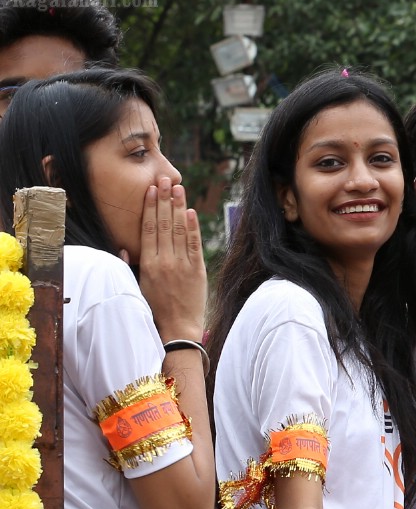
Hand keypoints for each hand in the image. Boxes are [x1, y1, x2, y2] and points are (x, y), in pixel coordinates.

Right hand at [134, 177, 206, 342]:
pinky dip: (194, 227)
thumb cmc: (155, 309)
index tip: (151, 190)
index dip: (150, 208)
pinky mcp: (198, 271)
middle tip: (164, 179)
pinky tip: (191, 211)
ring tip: (178, 188)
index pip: (149, 229)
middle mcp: (165, 261)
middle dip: (164, 200)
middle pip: (164, 224)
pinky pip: (195, 245)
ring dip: (179, 207)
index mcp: (148, 264)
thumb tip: (123, 247)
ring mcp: (183, 265)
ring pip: (180, 230)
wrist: (178, 329)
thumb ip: (130, 266)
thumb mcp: (137, 287)